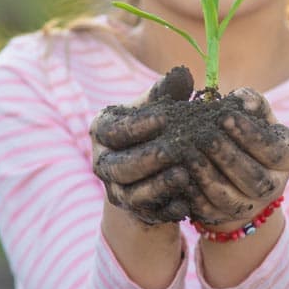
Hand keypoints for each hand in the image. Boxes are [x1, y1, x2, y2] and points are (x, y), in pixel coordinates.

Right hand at [91, 67, 194, 224]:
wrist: (156, 165)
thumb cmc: (157, 126)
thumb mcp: (159, 107)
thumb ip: (166, 92)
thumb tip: (182, 74)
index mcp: (102, 132)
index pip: (113, 131)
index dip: (138, 125)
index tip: (165, 117)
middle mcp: (103, 164)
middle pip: (119, 166)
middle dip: (147, 159)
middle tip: (173, 149)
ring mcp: (117, 191)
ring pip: (132, 193)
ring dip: (157, 185)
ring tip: (183, 174)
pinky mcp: (136, 212)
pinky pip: (149, 214)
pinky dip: (167, 209)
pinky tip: (186, 203)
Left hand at [185, 88, 288, 226]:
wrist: (236, 170)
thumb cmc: (245, 131)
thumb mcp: (254, 114)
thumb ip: (251, 102)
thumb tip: (241, 99)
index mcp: (288, 156)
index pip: (273, 149)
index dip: (249, 134)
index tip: (224, 115)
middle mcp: (275, 185)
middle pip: (253, 177)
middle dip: (227, 156)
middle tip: (204, 136)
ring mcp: (251, 206)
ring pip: (231, 197)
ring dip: (208, 176)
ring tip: (189, 154)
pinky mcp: (227, 218)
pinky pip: (210, 210)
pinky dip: (195, 194)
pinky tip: (181, 176)